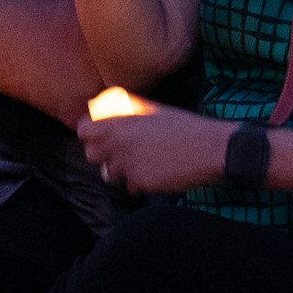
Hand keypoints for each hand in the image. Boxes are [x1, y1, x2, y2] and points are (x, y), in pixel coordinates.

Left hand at [77, 104, 230, 195]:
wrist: (208, 149)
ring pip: (109, 173)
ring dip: (122, 169)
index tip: (100, 135)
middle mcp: (118, 142)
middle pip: (91, 154)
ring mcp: (127, 164)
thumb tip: (105, 107)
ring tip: (144, 161)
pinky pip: (129, 186)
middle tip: (122, 151)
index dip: (91, 132)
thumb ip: (126, 110)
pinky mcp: (139, 182)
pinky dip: (139, 182)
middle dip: (104, 154)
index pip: (84, 129)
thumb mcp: (152, 109)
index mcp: (120, 121)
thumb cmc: (183, 126)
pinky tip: (157, 172)